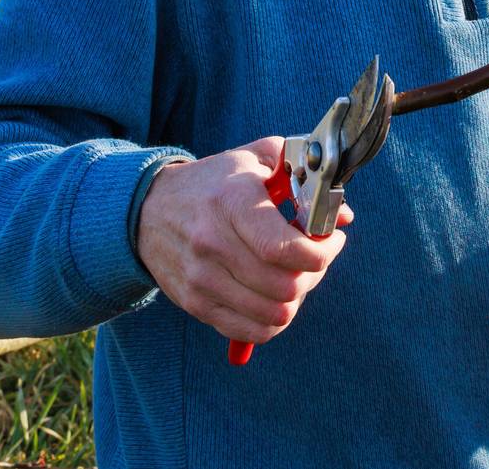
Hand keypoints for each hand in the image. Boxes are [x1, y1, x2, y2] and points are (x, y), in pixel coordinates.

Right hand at [136, 137, 352, 345]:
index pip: (285, 248)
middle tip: (316, 257)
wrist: (147, 210)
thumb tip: (342, 215)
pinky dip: (274, 320)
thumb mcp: (256, 158)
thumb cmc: (214, 182)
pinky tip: (276, 296)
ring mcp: (202, 279)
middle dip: (315, 273)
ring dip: (297, 298)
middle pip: (285, 286)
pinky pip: (252, 330)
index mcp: (232, 202)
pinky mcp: (195, 304)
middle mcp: (213, 243)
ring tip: (296, 275)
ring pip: (273, 314)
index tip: (333, 239)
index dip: (322, 252)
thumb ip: (304, 174)